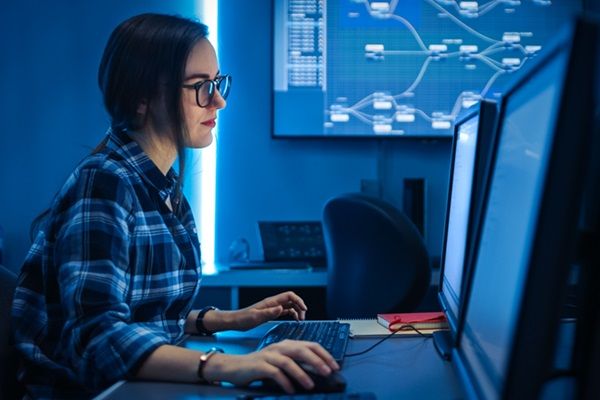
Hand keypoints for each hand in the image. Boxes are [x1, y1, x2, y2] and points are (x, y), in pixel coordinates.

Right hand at [202, 340, 339, 393]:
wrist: (234, 367)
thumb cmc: (260, 366)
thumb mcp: (280, 362)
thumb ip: (296, 363)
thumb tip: (317, 371)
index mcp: (287, 345)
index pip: (310, 345)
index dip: (324, 354)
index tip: (335, 365)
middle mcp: (279, 347)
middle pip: (301, 350)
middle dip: (317, 361)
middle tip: (328, 372)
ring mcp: (269, 355)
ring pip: (289, 362)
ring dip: (302, 374)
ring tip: (310, 386)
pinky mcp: (260, 365)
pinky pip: (275, 373)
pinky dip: (285, 382)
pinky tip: (291, 390)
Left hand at [229, 291, 307, 330]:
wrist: (236, 321)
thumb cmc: (243, 319)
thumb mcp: (256, 317)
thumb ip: (269, 313)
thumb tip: (281, 308)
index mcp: (271, 302)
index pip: (289, 296)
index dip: (298, 301)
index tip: (304, 310)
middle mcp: (273, 303)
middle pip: (291, 300)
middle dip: (300, 307)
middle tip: (302, 318)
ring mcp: (272, 307)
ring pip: (289, 305)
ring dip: (297, 311)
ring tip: (299, 320)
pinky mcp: (271, 313)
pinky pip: (285, 311)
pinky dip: (292, 314)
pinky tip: (294, 320)